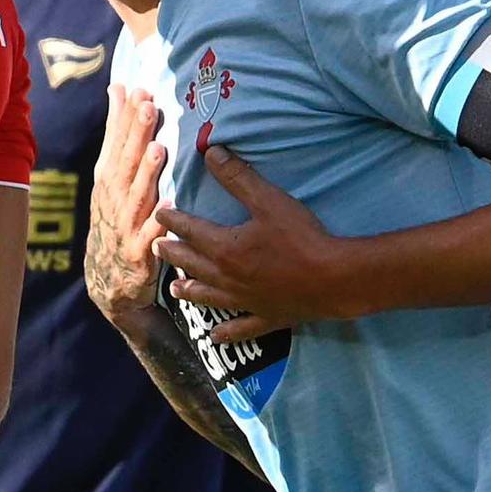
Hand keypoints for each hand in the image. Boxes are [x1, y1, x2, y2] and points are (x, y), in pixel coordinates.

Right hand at [86, 84, 167, 328]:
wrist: (108, 278)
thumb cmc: (116, 215)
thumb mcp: (111, 174)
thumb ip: (117, 133)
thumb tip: (119, 87)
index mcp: (109, 177)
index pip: (116, 141)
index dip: (125, 117)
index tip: (138, 90)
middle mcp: (114, 198)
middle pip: (126, 162)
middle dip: (136, 135)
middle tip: (148, 107)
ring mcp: (125, 225)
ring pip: (137, 195)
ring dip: (147, 174)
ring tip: (158, 150)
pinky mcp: (138, 252)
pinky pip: (151, 236)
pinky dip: (158, 223)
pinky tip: (170, 207)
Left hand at [155, 144, 353, 338]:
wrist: (333, 279)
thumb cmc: (301, 237)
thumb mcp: (268, 200)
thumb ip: (238, 176)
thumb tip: (210, 153)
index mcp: (224, 248)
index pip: (190, 231)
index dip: (173, 221)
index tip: (160, 214)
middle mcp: (227, 278)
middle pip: (192, 264)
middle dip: (173, 254)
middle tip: (157, 248)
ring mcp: (245, 301)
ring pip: (208, 297)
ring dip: (189, 292)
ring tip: (175, 290)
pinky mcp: (266, 318)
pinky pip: (240, 328)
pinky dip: (227, 333)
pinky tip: (216, 338)